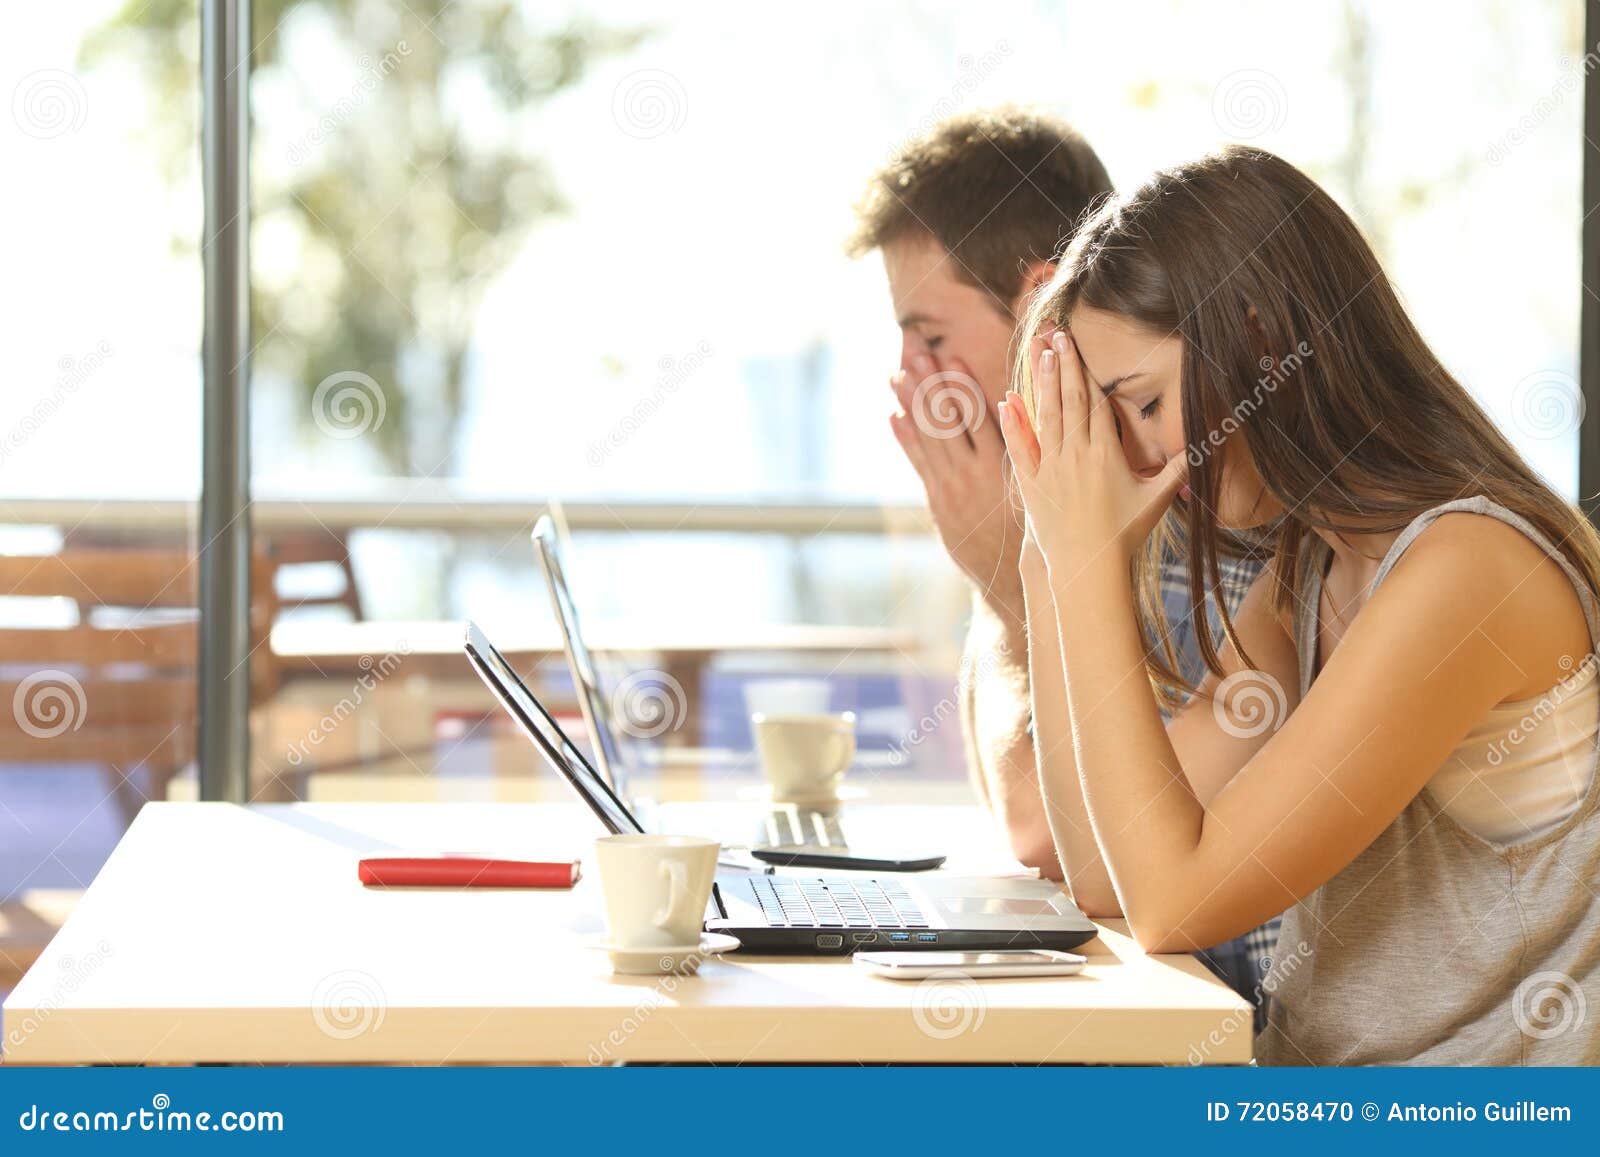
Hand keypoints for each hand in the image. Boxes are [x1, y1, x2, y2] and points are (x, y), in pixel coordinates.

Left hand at [889, 354, 1022, 613]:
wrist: (1011, 578)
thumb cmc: (1032, 529)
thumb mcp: (1035, 488)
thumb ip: (1025, 452)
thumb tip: (1018, 411)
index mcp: (1001, 466)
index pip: (978, 416)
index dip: (962, 385)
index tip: (950, 357)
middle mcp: (973, 473)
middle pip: (947, 419)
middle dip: (930, 383)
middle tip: (915, 351)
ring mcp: (952, 488)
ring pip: (929, 438)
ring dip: (911, 404)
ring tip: (896, 375)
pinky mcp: (940, 501)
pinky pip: (920, 465)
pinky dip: (907, 440)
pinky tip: (893, 416)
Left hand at [997, 330, 1185, 575]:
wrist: (1086, 568)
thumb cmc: (1124, 535)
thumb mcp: (1155, 500)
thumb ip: (1177, 470)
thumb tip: (1205, 445)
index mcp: (1105, 455)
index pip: (1094, 403)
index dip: (1085, 371)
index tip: (1077, 346)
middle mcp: (1076, 456)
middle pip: (1068, 400)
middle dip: (1062, 364)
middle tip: (1056, 333)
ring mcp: (1050, 469)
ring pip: (1045, 417)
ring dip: (1041, 383)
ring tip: (1039, 353)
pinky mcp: (1031, 485)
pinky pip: (1020, 448)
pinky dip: (1013, 424)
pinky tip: (1007, 400)